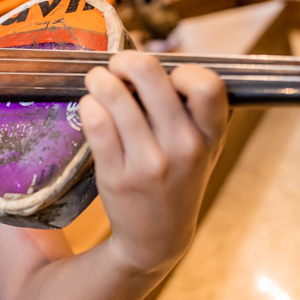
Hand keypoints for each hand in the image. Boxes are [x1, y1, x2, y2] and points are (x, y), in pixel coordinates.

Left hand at [79, 51, 228, 274]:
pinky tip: (90, 107)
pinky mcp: (117, 176)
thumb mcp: (202, 147)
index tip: (166, 75)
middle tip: (117, 64)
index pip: (207, 85)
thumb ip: (188, 108)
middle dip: (126, 60)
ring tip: (97, 79)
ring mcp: (150, 164)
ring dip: (100, 79)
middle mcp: (184, 148)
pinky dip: (88, 105)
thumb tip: (148, 61)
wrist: (157, 238)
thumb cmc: (178, 179)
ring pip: (116, 96)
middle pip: (151, 76)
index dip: (182, 69)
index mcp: (211, 136)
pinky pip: (96, 123)